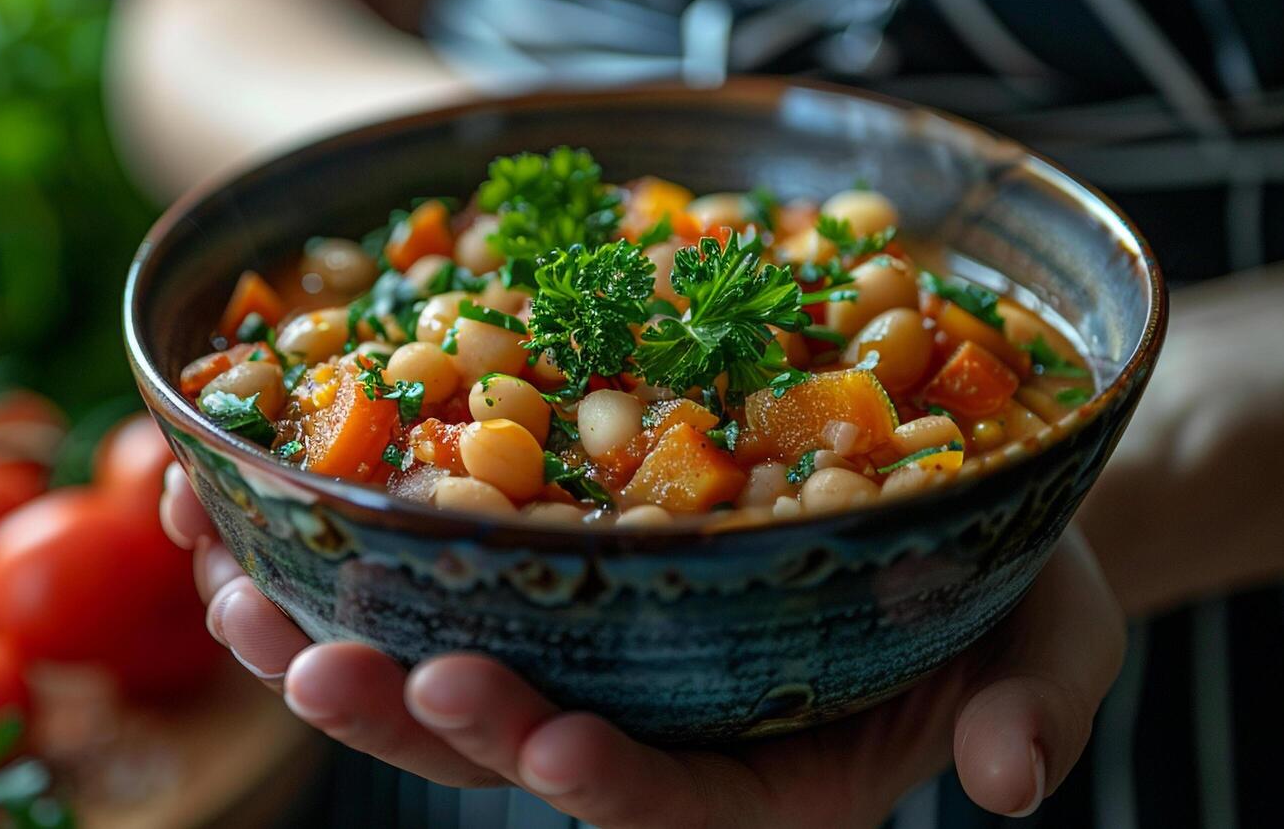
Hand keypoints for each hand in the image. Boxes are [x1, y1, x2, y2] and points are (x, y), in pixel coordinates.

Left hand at [163, 462, 1124, 827]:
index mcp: (772, 775)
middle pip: (519, 750)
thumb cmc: (1011, 570)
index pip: (677, 803)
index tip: (544, 736)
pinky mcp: (546, 580)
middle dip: (418, 720)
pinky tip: (250, 508)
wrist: (948, 486)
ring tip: (230, 593)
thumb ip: (1038, 703)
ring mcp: (590, 658)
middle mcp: (659, 732)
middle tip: (325, 664)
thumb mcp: (1052, 628)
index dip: (607, 782)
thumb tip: (1010, 782)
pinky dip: (339, 552)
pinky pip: (432, 583)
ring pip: (442, 677)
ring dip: (333, 641)